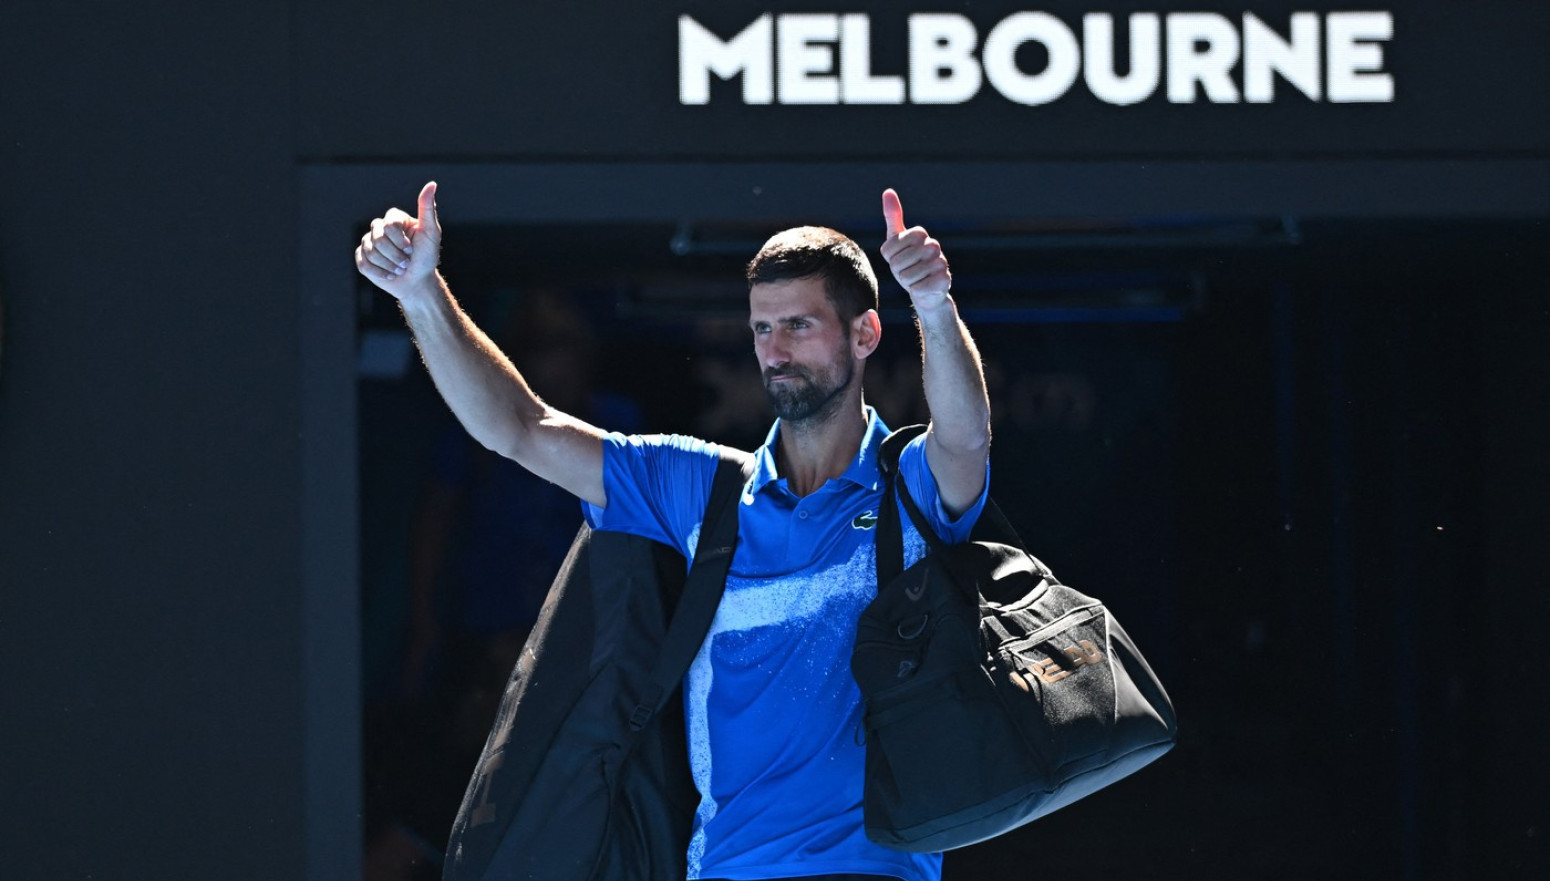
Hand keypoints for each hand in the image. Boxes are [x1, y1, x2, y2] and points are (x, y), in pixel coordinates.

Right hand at [355, 181, 442, 299]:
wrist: (417, 281)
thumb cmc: (426, 256)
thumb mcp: (431, 232)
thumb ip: (427, 208)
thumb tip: (432, 184)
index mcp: (395, 219)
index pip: (389, 224)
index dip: (400, 240)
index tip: (412, 249)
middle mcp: (380, 228)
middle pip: (379, 238)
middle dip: (396, 255)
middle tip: (407, 262)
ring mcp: (369, 242)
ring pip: (370, 252)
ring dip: (389, 265)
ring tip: (400, 269)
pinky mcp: (362, 258)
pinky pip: (363, 263)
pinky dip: (380, 273)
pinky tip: (390, 275)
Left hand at [878, 188, 951, 311]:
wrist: (927, 290)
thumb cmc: (909, 264)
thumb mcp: (897, 241)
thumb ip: (893, 216)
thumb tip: (888, 191)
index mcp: (920, 234)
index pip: (890, 247)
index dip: (891, 257)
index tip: (899, 258)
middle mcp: (933, 245)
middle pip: (897, 263)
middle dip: (898, 271)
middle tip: (908, 271)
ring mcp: (941, 262)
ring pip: (907, 276)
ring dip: (908, 282)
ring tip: (916, 279)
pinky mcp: (944, 280)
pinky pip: (917, 288)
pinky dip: (916, 291)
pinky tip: (924, 287)